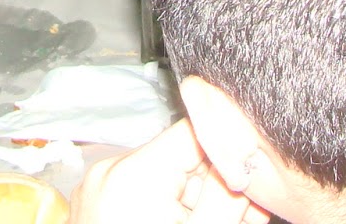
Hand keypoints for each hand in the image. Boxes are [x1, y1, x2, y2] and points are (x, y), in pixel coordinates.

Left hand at [72, 120, 269, 223]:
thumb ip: (230, 196)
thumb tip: (250, 160)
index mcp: (134, 172)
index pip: (195, 132)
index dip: (230, 154)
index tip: (252, 183)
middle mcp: (108, 172)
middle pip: (180, 160)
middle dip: (213, 188)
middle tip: (240, 219)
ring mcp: (95, 192)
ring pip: (162, 182)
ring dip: (192, 205)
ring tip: (211, 222)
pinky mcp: (93, 211)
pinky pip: (138, 199)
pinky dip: (163, 214)